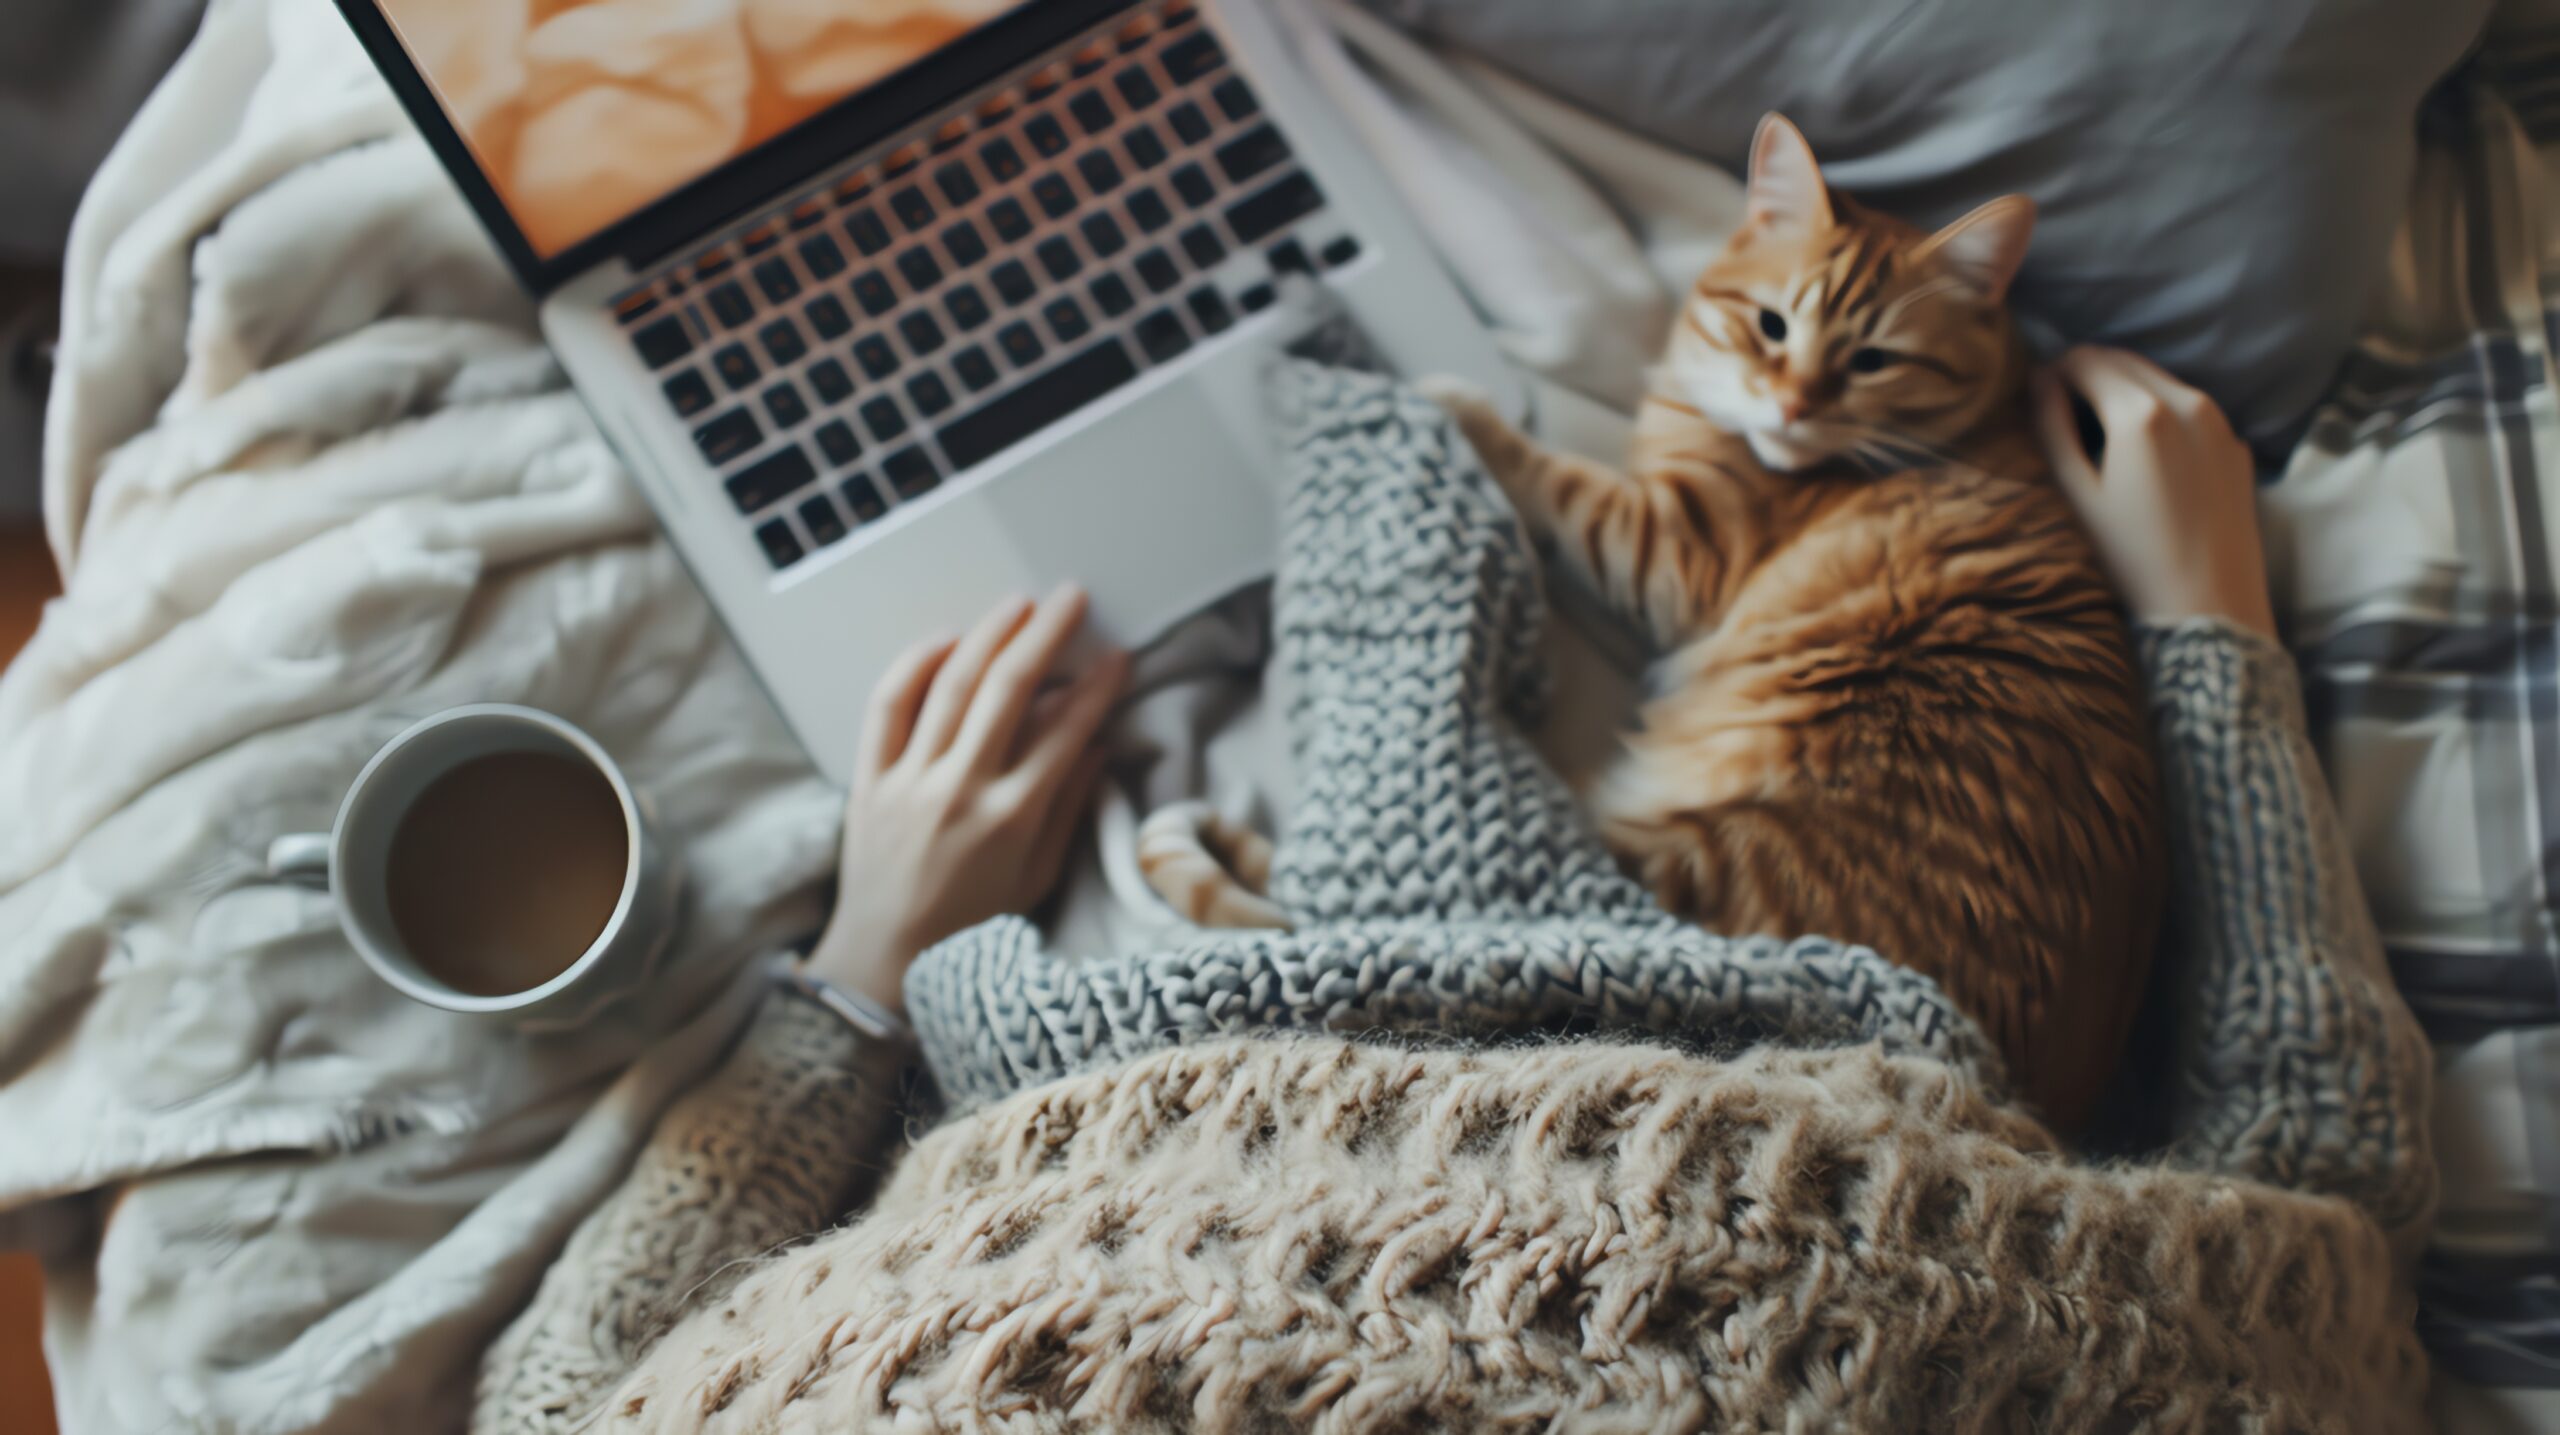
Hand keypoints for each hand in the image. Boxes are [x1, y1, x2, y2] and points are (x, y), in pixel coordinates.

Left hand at [804, 585, 1130, 1014]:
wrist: (884, 961)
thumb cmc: (971, 928)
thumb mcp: (1037, 878)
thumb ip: (1067, 810)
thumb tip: (1094, 746)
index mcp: (1012, 820)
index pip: (1065, 732)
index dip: (1096, 688)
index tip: (1116, 657)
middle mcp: (960, 791)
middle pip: (1009, 690)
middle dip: (1046, 635)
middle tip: (1071, 598)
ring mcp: (909, 782)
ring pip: (950, 685)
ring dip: (988, 635)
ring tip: (1018, 605)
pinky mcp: (868, 780)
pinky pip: (887, 705)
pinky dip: (914, 665)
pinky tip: (946, 640)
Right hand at [2030, 346, 2278, 638]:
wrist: (2211, 605)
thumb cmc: (2132, 557)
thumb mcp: (2077, 493)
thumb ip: (2053, 427)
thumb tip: (2041, 379)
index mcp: (2140, 412)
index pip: (2085, 359)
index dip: (2054, 371)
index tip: (2038, 396)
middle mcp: (2187, 402)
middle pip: (2125, 360)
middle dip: (2089, 373)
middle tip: (2062, 409)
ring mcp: (2219, 421)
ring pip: (2159, 379)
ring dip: (2125, 389)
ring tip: (2102, 432)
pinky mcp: (2236, 444)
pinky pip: (2190, 408)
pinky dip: (2160, 412)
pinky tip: (2147, 456)